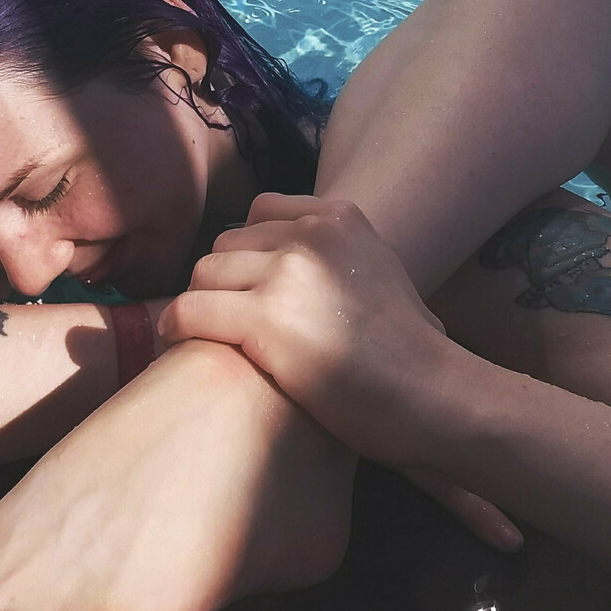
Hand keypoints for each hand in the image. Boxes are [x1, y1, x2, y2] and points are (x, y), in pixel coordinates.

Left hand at [159, 195, 458, 468]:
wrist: (434, 396)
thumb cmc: (410, 352)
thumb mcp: (376, 270)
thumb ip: (332, 256)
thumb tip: (280, 272)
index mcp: (339, 214)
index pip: (258, 214)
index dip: (247, 255)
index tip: (250, 291)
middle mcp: (311, 233)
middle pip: (225, 244)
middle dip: (223, 284)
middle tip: (227, 325)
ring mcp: (287, 272)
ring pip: (203, 275)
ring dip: (201, 308)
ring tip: (209, 341)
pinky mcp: (265, 318)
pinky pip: (188, 311)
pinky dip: (176, 330)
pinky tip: (179, 348)